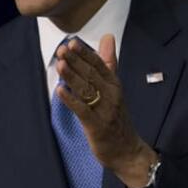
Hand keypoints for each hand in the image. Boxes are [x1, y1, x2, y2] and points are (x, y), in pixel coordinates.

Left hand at [54, 34, 157, 187]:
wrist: (127, 151)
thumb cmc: (117, 118)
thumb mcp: (114, 88)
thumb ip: (108, 63)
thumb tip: (107, 37)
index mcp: (114, 85)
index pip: (100, 65)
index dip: (86, 54)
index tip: (72, 43)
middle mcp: (111, 95)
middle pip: (92, 75)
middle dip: (76, 62)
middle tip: (62, 50)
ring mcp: (104, 111)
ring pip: (87, 90)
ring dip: (72, 77)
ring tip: (60, 64)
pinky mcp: (97, 126)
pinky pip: (83, 111)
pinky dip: (71, 100)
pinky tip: (60, 91)